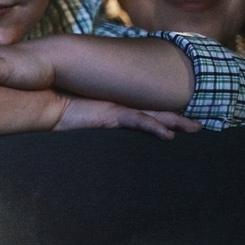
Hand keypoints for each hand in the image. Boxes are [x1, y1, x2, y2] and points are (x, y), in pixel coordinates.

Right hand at [55, 95, 201, 139]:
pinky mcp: (112, 114)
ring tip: (197, 128)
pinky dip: (155, 128)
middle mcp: (119, 105)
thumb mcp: (79, 122)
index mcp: (114, 108)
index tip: (179, 123)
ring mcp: (117, 108)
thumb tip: (92, 140)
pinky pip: (139, 121)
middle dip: (179, 118)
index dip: (163, 116)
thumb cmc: (58, 113)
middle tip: (199, 126)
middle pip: (156, 111)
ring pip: (155, 114)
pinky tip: (169, 137)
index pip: (144, 111)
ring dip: (177, 121)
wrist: (46, 105)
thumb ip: (90, 125)